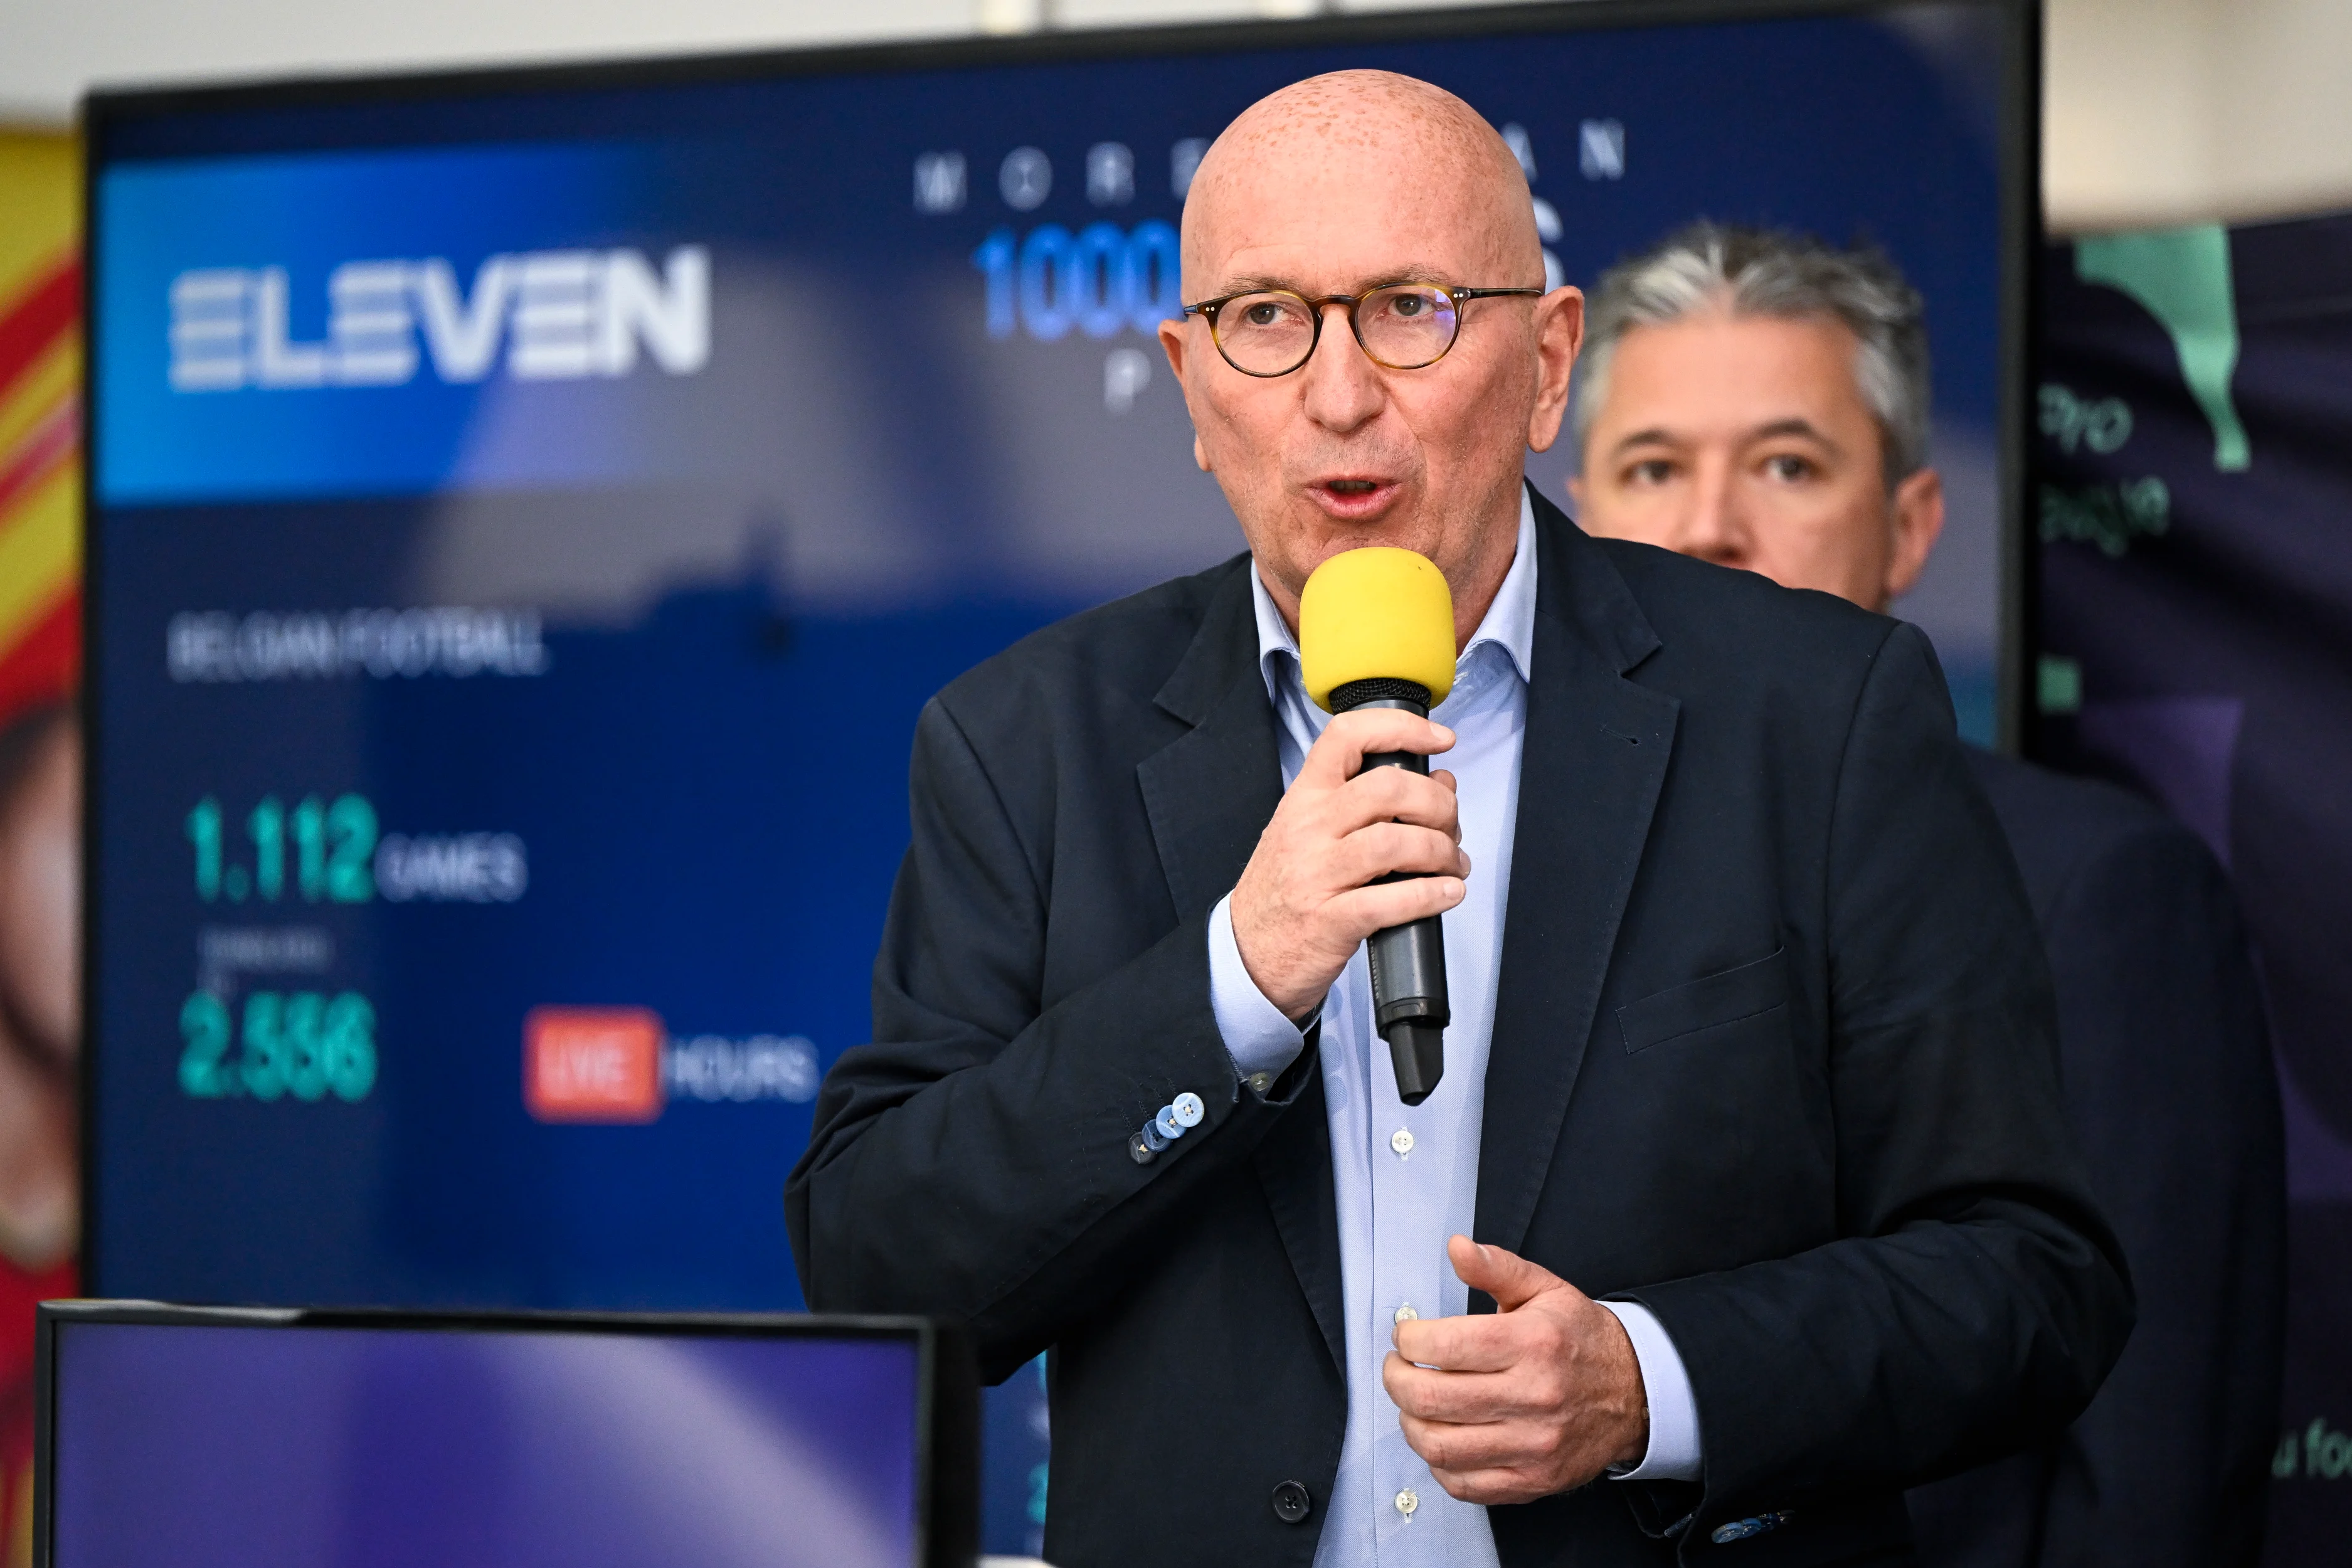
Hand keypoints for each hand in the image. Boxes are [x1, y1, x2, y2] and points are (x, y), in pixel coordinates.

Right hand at [1230, 708, 1466, 1018]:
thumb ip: (1369, 804)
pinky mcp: (1330, 920)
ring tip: (1452, 864)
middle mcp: (1309, 828)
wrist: (1247, 950)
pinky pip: (1391, 901)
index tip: (1440, 739)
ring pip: (1394, 842)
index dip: (1402, 728)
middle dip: (1437, 803)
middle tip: (1450, 824)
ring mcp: (1317, 874)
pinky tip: (1447, 893)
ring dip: (1440, 851)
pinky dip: (1431, 895)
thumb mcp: (1312, 831)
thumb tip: (1440, 783)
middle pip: (1387, 789)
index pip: (1347, 737)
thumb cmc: (1286, 888)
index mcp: (1305, 798)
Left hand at [1383, 1235, 1648, 1503]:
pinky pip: (1464, 1484)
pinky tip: (1442, 1437)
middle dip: (1396, 1380)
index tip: (1406, 1336)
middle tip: (1398, 1368)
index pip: (1444, 1346)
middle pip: (1432, 1399)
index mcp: (1532, 1344)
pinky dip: (1438, 1464)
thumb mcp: (1545, 1289)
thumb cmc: (1581, 1338)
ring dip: (1410, 1423)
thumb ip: (1496, 1267)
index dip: (1409, 1340)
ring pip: (1440, 1446)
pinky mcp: (1532, 1480)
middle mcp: (1534, 1397)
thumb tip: (1457, 1248)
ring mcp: (1533, 1445)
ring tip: (1413, 1403)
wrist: (1634, 1393)